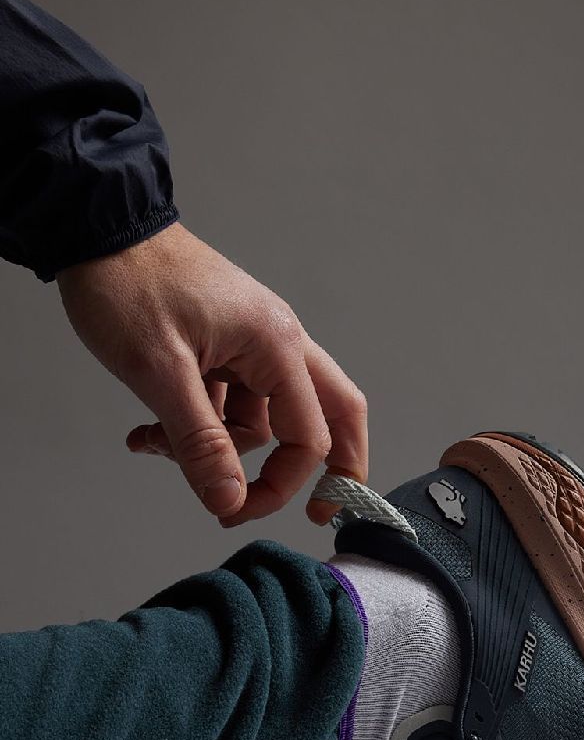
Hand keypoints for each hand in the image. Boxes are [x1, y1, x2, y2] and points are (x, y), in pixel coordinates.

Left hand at [56, 222, 367, 525]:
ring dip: (217, 447)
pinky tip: (147, 431)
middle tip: (317, 512)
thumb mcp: (160, 371)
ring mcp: (252, 344)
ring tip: (155, 443)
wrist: (96, 227)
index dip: (281, 485)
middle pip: (330, 415)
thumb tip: (231, 500)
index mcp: (275, 346)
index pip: (308, 436)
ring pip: (263, 419)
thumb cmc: (127, 284)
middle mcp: (277, 343)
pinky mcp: (225, 347)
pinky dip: (195, 426)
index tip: (237, 510)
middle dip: (321, 467)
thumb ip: (201, 442)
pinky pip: (228, 403)